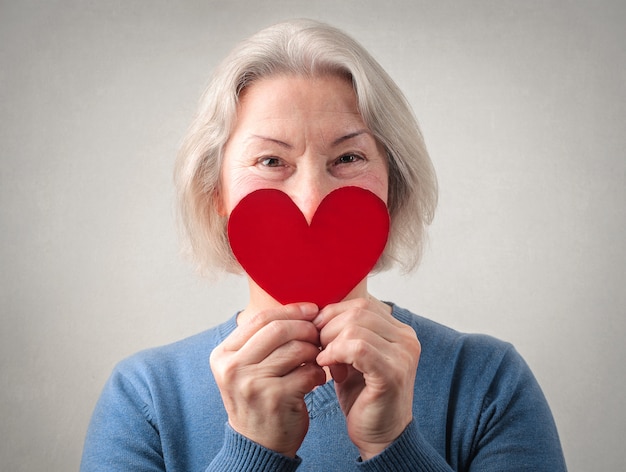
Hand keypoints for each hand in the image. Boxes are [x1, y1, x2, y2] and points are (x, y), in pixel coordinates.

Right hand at [210, 303, 325, 456]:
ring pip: (296, 349)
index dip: (290, 310)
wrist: (258, 445)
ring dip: (314, 352)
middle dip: (306, 328)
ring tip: (317, 360)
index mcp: (223, 355)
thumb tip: (299, 309)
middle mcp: (232, 368)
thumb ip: (262, 339)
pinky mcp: (275, 398)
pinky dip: (318, 373)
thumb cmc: (257, 399)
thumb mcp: (245, 368)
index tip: (312, 310)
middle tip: (319, 335)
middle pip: (279, 330)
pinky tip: (317, 379)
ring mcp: (252, 383)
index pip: (260, 319)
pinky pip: (307, 372)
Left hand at [314, 298, 419, 459]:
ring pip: (355, 327)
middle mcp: (407, 339)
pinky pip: (358, 348)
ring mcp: (403, 355)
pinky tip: (326, 366)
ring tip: (326, 362)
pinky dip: (335, 353)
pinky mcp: (392, 373)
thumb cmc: (363, 397)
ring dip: (330, 342)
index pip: (362, 303)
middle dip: (329, 326)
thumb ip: (345, 333)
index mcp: (399, 331)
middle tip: (318, 348)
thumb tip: (319, 312)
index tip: (317, 333)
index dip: (333, 314)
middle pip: (358, 310)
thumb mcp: (352, 357)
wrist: (380, 437)